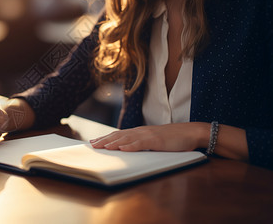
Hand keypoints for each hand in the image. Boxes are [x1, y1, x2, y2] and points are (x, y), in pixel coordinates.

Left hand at [90, 123, 208, 151]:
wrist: (189, 132)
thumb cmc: (172, 138)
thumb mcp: (153, 141)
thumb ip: (141, 143)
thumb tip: (128, 149)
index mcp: (139, 132)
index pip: (118, 134)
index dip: (105, 138)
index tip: (94, 142)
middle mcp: (140, 132)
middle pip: (118, 135)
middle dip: (104, 140)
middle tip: (92, 146)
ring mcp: (148, 135)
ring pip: (127, 138)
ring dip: (113, 142)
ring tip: (102, 147)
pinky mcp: (156, 140)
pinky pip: (141, 143)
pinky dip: (130, 146)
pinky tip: (122, 148)